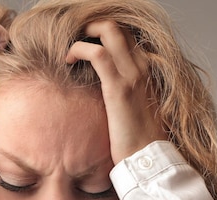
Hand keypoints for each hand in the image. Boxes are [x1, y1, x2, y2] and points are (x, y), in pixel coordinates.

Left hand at [66, 21, 165, 164]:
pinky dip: (79, 49)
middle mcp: (143, 66)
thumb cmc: (139, 138)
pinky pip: (98, 54)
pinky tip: (68, 59)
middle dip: (91, 26)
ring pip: (109, 31)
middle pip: (117, 27)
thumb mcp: (135, 107)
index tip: (83, 42)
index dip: (102, 33)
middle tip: (73, 39)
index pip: (125, 36)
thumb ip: (125, 90)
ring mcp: (132, 75)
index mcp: (147, 70)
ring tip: (69, 48)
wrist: (148, 157)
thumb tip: (104, 87)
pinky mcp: (119, 88)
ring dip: (84, 32)